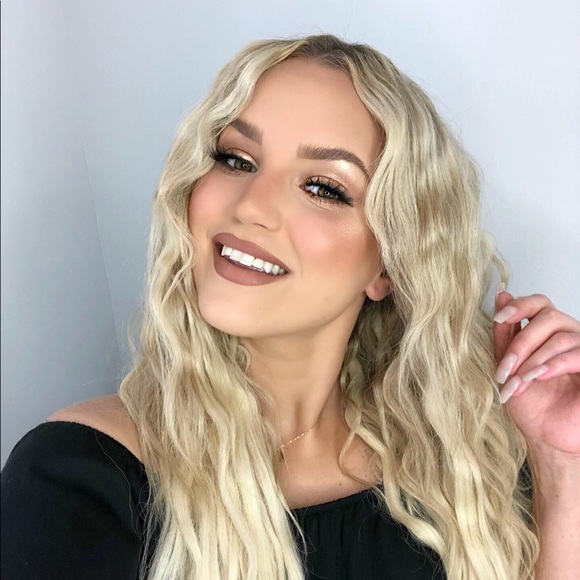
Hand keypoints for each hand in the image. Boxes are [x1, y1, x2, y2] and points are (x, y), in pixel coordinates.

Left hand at [493, 288, 579, 458]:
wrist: (545, 435)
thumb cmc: (529, 401)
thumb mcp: (508, 363)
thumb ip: (505, 332)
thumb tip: (501, 294)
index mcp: (547, 331)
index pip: (539, 302)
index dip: (519, 305)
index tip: (499, 318)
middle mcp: (568, 335)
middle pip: (548, 317)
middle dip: (521, 343)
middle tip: (504, 369)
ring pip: (561, 338)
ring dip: (532, 360)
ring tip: (516, 383)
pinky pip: (576, 355)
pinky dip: (553, 364)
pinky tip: (538, 377)